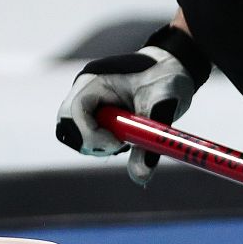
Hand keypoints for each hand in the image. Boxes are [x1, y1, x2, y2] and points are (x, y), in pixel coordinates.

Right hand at [54, 25, 208, 185]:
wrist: (174, 67)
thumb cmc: (168, 77)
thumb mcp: (164, 104)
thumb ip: (150, 139)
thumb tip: (140, 176)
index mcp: (95, 79)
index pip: (75, 111)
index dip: (92, 134)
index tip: (119, 143)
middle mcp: (86, 91)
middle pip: (68, 126)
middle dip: (92, 142)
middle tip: (121, 144)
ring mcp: (89, 103)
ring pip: (76, 135)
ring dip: (99, 145)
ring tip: (128, 138)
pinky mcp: (97, 114)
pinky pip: (89, 137)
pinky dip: (106, 145)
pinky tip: (127, 138)